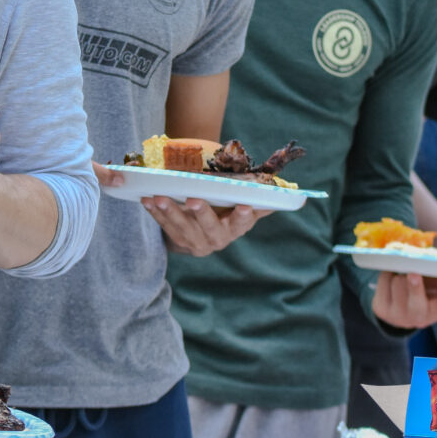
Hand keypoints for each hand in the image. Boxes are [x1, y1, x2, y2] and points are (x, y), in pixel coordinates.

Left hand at [143, 195, 259, 256]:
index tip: (244, 206)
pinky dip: (154, 213)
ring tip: (160, 197)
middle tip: (193, 200)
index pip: (242, 222)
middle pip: (209, 227)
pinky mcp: (176, 239)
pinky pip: (164, 225)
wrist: (203, 232)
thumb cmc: (227, 212)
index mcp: (236, 228)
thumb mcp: (244, 209)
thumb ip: (260, 202)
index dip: (243, 216)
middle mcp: (216, 238)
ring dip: (170, 212)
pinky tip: (146, 200)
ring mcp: (194, 241)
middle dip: (201, 214)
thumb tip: (290, 196)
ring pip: (182, 227)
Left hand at [370, 272, 436, 328]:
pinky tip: (393, 275)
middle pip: (416, 302)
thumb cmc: (430, 295)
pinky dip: (388, 273)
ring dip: (401, 272)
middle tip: (414, 274)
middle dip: (415, 287)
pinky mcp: (382, 309)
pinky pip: (383, 281)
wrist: (399, 311)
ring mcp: (399, 314)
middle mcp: (421, 317)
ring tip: (405, 271)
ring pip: (398, 284)